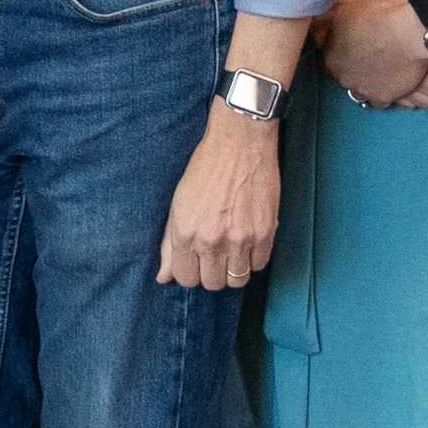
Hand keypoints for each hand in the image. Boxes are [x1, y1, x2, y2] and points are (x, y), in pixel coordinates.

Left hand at [158, 106, 283, 290]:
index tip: (196, 261)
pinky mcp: (264, 233)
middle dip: (212, 273)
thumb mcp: (178, 204)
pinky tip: (248, 241)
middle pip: (212, 284)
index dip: (190, 272)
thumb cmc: (206, 169)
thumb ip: (169, 244)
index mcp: (185, 232)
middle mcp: (211, 240)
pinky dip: (254, 259)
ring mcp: (240, 239)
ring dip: (234, 269)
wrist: (240, 143)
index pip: (185, 278)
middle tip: (216, 254)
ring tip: (233, 249)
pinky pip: (259, 265)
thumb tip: (163, 278)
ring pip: (237, 280)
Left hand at [318, 0, 427, 110]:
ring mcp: (361, 89)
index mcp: (330, 55)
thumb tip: (320, 8)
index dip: (341, 48)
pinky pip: (378, 101)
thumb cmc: (380, 14)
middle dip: (353, 64)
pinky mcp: (381, 98)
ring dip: (366, 80)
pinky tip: (390, 81)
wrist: (411, 34)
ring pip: (359, 88)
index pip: (329, 56)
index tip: (353, 41)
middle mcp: (341, 76)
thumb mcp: (348, 2)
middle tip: (369, 52)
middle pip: (343, 73)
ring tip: (381, 66)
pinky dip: (383, 92)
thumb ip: (331, 9)